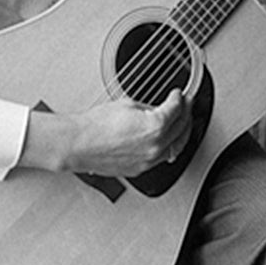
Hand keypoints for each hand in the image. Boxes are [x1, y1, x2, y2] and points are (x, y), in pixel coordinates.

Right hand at [23, 89, 190, 176]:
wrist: (79, 143)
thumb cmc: (96, 125)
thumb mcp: (128, 105)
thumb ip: (149, 108)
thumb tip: (158, 110)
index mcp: (155, 127)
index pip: (177, 109)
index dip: (180, 99)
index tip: (178, 95)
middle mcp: (155, 147)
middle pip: (181, 129)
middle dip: (186, 114)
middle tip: (185, 105)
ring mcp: (148, 161)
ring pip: (176, 147)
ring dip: (181, 133)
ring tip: (181, 123)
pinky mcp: (140, 169)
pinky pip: (162, 158)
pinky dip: (168, 147)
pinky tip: (167, 140)